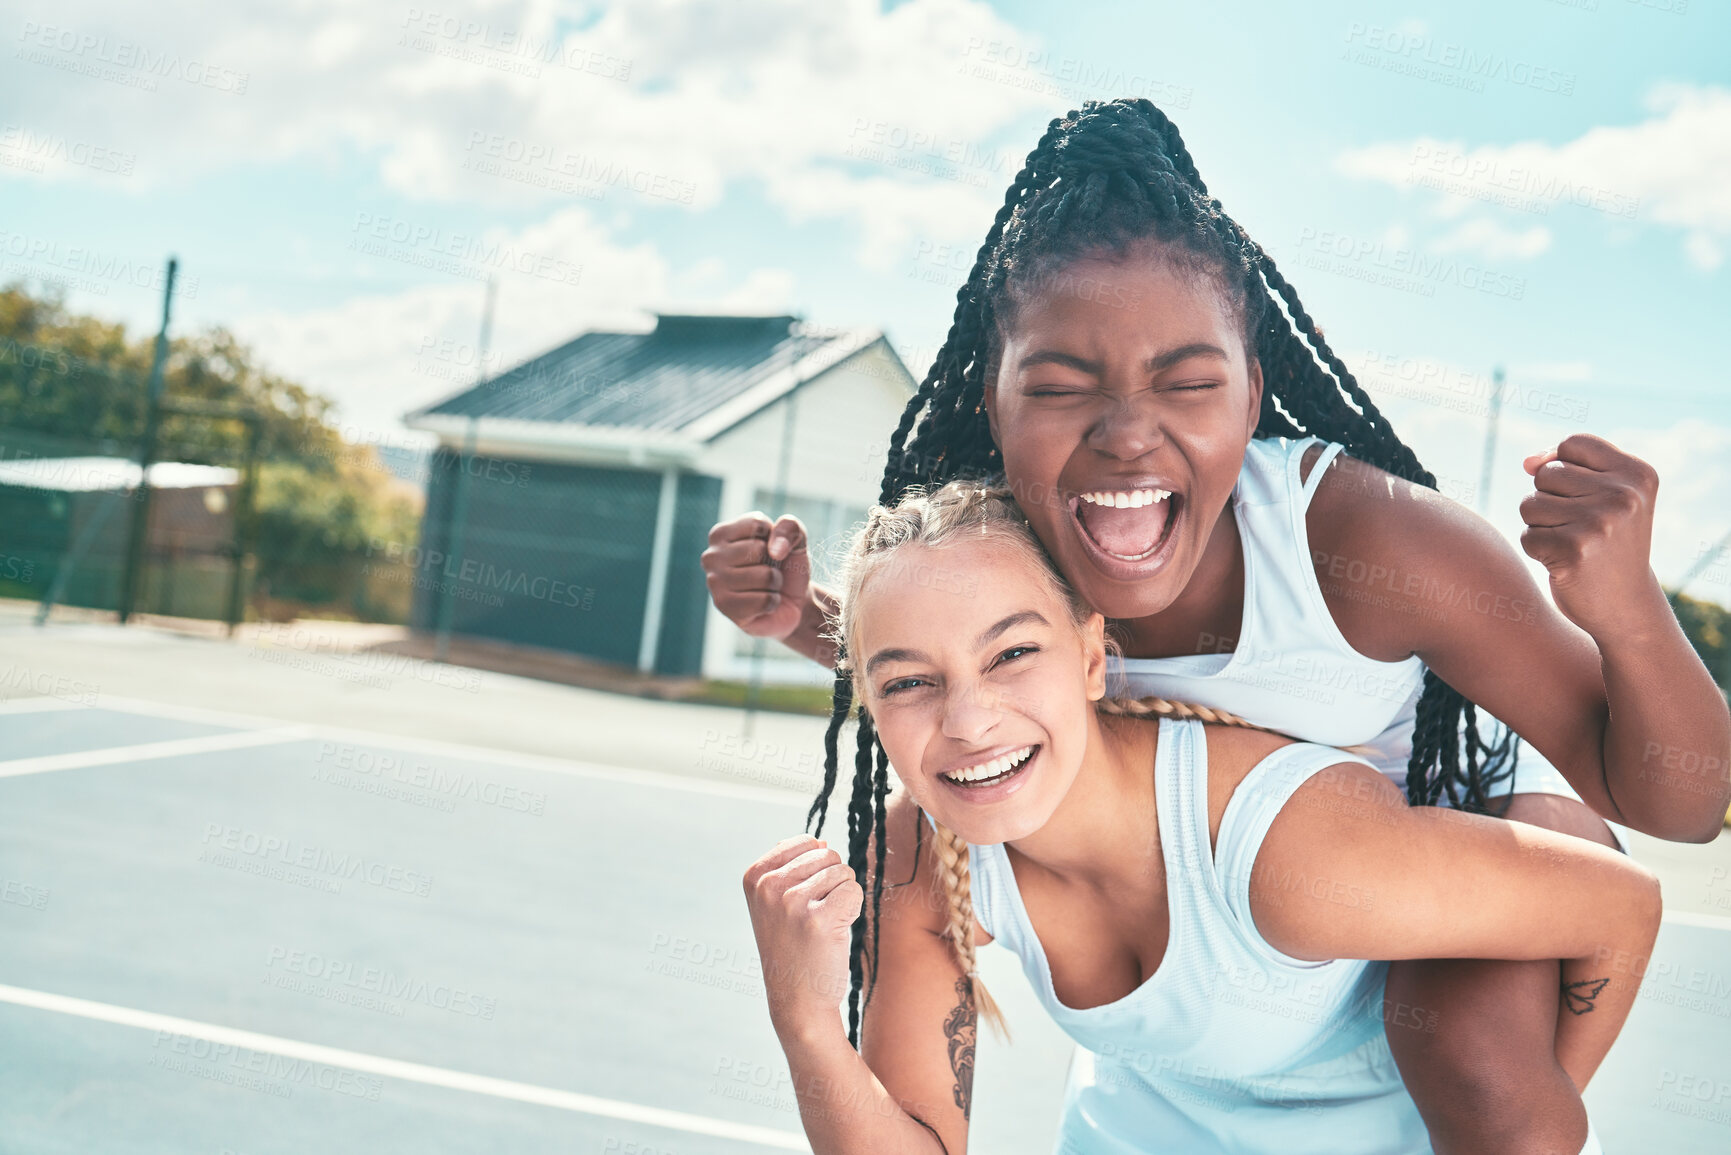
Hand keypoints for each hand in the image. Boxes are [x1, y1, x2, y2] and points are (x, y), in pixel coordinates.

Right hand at [701, 513, 811, 640]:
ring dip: (775, 583)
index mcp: (721, 534)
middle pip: (758, 550)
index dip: (773, 537)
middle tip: (767, 571)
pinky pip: (765, 600)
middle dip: (773, 562)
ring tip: (765, 587)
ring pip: (764, 576)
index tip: (768, 548)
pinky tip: (762, 604)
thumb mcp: (795, 538)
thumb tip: (775, 551)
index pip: (757, 524)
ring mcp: (715, 583)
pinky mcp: (725, 608)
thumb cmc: (785, 566)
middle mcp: (711, 556)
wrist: (790, 602)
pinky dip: (772, 602)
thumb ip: (790, 527)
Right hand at [743, 835, 861, 1037]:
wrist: (796, 999)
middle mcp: (768, 885)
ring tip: (821, 926)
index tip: (799, 901)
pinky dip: (852, 910)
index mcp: (754, 875)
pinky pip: (854, 891)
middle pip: (828, 855)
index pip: (807, 842)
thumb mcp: (775, 902)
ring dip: (841, 898)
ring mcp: (792, 902)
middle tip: (812, 917)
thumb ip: (792, 866)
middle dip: (831, 883)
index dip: (815, 870)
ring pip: (843, 872)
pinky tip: (834, 933)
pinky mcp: (819, 919)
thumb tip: (821, 841)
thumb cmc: (792, 946)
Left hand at [1519, 434, 1661, 637]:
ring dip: (1540, 526)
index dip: (1561, 465)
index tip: (1580, 495)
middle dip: (1550, 500)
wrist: (1625, 606)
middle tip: (1580, 527)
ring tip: (1572, 543)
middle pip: (1546, 474)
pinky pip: (1528, 535)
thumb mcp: (1605, 497)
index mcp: (1638, 474)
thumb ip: (1567, 466)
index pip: (1572, 444)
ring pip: (1530, 504)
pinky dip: (1537, 550)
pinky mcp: (1574, 550)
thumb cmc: (1608, 544)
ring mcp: (1600, 522)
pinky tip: (1565, 563)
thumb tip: (1527, 462)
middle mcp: (1624, 495)